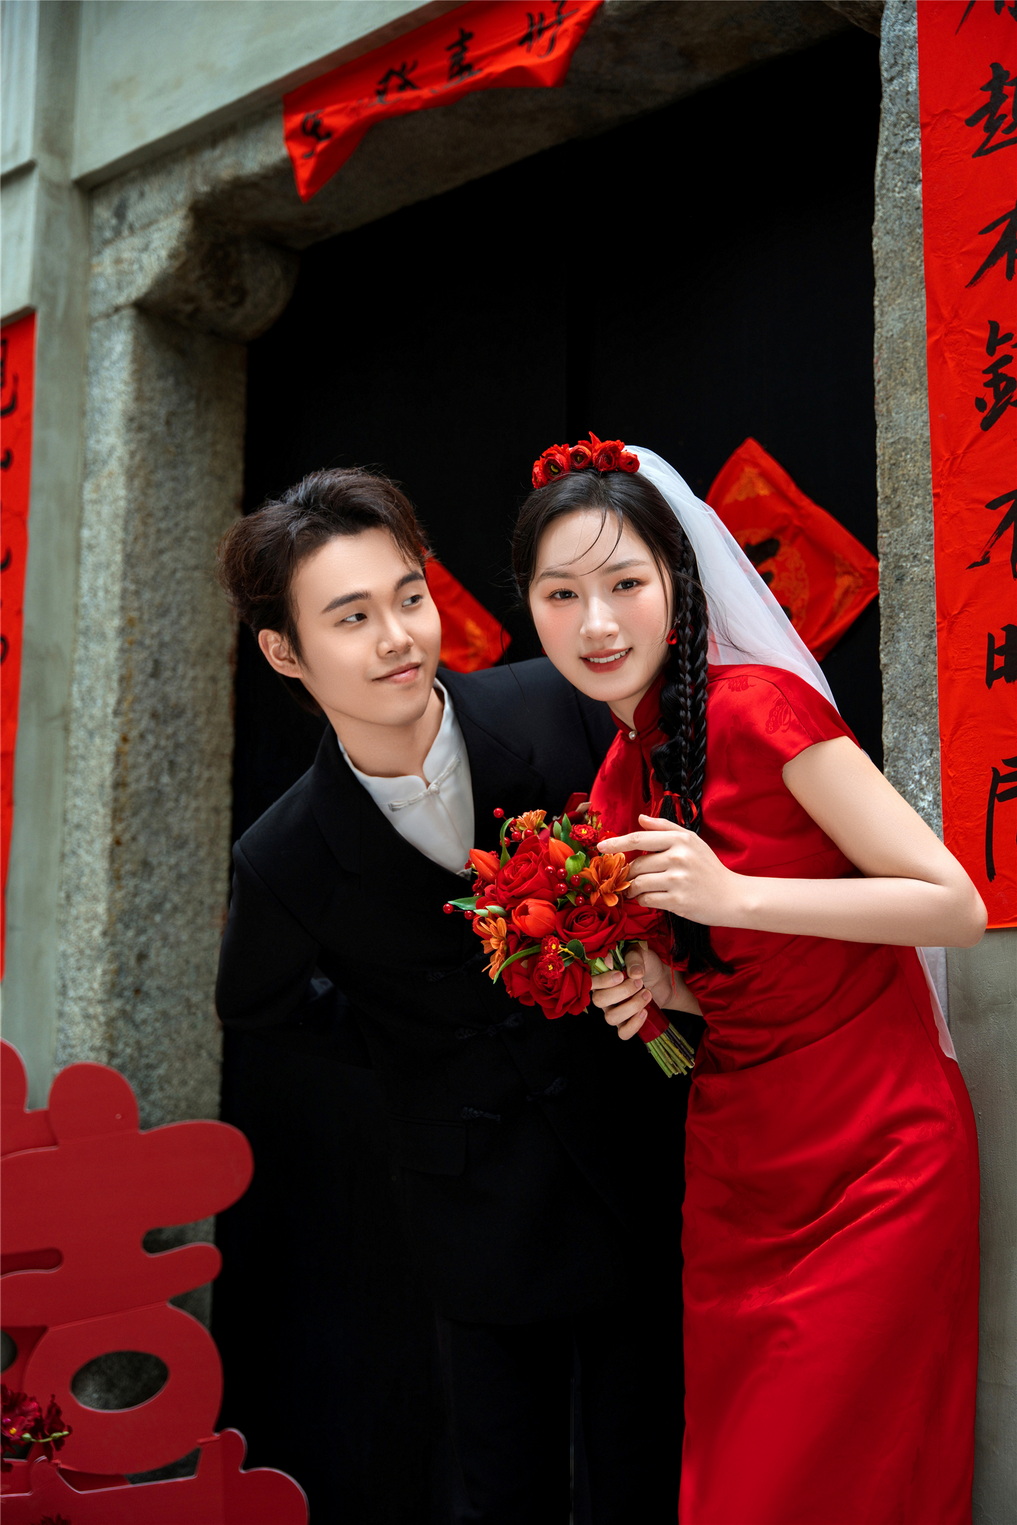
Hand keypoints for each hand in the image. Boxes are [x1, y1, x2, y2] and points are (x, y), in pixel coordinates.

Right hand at [590, 943, 668, 1039]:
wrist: (664, 979)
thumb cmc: (647, 964)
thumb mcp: (641, 953)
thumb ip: (633, 958)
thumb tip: (631, 971)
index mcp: (602, 977)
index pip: (589, 983)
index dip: (602, 982)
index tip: (620, 975)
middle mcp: (604, 995)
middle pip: (599, 1001)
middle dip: (622, 992)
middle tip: (639, 983)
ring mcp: (614, 1010)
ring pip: (611, 1018)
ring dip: (631, 1006)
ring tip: (647, 994)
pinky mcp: (626, 1022)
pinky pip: (623, 1033)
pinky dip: (634, 1025)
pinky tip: (645, 1012)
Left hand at [599, 814, 742, 925]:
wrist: (733, 896)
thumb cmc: (709, 868)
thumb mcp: (692, 841)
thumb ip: (665, 827)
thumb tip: (640, 818)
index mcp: (680, 839)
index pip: (639, 839)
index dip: (616, 843)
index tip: (601, 847)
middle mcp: (678, 857)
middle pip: (636, 865)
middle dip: (629, 874)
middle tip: (632, 878)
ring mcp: (678, 879)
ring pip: (638, 883)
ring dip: (634, 889)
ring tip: (641, 889)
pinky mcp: (677, 901)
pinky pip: (646, 899)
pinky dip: (644, 900)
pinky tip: (652, 898)